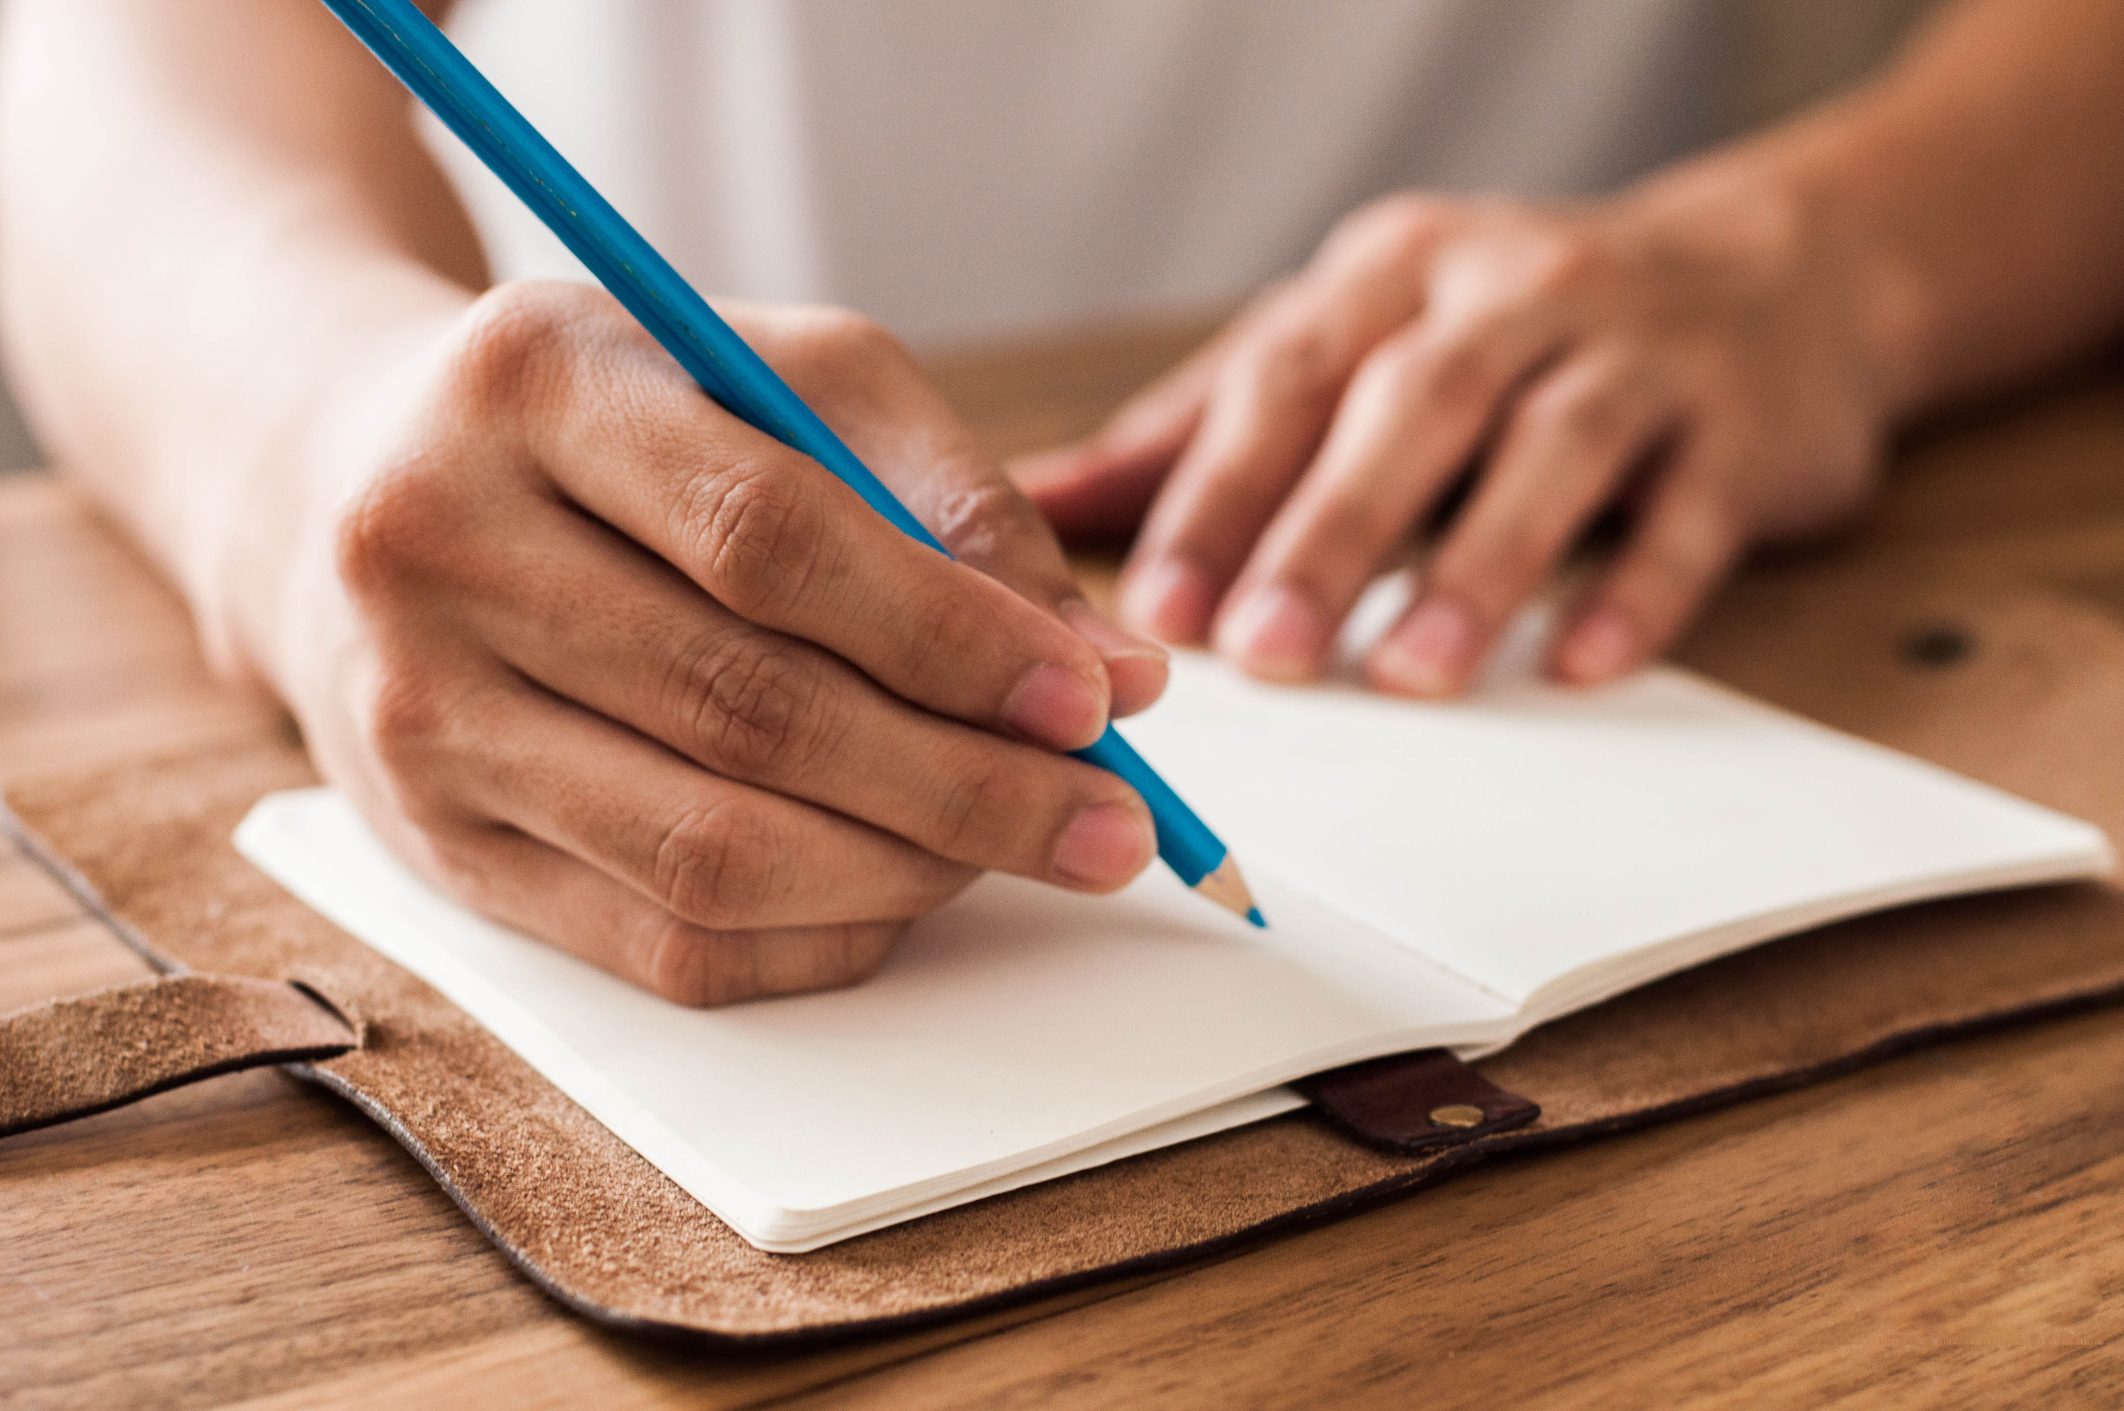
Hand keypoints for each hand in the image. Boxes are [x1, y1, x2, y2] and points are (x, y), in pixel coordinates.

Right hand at [263, 283, 1170, 1003]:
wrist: (353, 479)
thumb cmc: (622, 417)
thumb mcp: (780, 378)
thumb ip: (951, 501)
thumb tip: (1115, 675)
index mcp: (534, 382)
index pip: (768, 537)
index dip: (951, 637)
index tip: (1097, 701)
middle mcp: (440, 549)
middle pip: (747, 714)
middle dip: (969, 787)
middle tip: (1117, 824)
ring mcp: (416, 717)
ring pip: (709, 856)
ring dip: (910, 874)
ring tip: (1025, 845)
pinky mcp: (436, 852)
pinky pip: (665, 950)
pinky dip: (823, 938)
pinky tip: (907, 891)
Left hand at [1019, 185, 1901, 692]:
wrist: (1766, 273)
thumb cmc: (1506, 326)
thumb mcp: (1351, 341)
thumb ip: (1204, 426)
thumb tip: (1040, 500)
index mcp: (1391, 272)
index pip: (1286, 378)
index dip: (1219, 495)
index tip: (1160, 612)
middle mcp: (1513, 290)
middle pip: (1415, 406)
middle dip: (1331, 532)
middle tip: (1266, 656)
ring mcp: (1639, 349)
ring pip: (1552, 449)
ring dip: (1478, 567)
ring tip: (1408, 678)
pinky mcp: (1741, 426)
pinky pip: (1688, 511)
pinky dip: (1636, 592)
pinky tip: (1578, 666)